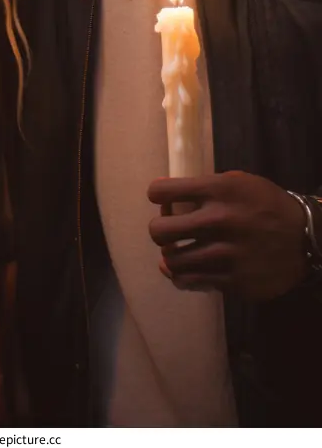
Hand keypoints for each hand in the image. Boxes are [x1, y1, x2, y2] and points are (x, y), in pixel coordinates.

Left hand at [147, 171, 306, 300]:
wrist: (306, 238)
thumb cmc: (267, 205)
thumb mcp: (239, 182)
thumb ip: (205, 189)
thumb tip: (169, 203)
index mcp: (219, 190)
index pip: (163, 191)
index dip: (157, 195)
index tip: (162, 200)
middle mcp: (219, 221)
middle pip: (159, 231)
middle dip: (158, 230)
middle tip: (167, 231)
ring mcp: (226, 254)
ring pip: (172, 262)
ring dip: (170, 256)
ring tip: (177, 251)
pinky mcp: (233, 281)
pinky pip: (192, 282)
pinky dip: (183, 276)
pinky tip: (187, 269)